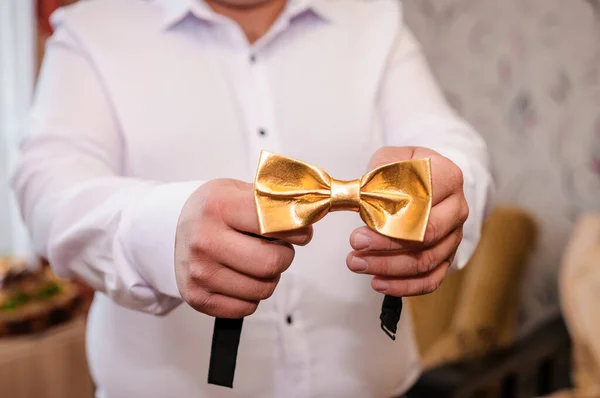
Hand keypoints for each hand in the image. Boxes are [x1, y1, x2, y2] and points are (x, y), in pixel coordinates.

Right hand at [175, 179, 312, 317]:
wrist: (168, 228)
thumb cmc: (212, 210)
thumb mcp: (236, 190)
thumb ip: (272, 200)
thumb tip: (310, 211)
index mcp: (218, 207)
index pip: (274, 222)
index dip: (297, 229)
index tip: (301, 231)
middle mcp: (205, 240)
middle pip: (271, 263)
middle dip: (284, 256)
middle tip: (278, 248)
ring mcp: (199, 272)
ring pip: (262, 289)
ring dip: (269, 278)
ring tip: (256, 261)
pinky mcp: (197, 297)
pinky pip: (246, 308)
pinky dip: (252, 296)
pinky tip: (241, 277)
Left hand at [346, 147, 467, 296]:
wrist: (426, 177)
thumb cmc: (405, 168)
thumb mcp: (390, 159)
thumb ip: (377, 173)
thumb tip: (361, 197)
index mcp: (448, 177)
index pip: (424, 206)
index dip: (392, 222)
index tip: (360, 227)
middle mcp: (457, 209)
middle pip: (425, 237)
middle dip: (385, 247)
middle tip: (354, 247)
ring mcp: (454, 236)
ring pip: (426, 262)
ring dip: (388, 268)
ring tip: (356, 263)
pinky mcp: (447, 257)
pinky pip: (431, 280)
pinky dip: (404, 286)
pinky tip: (378, 282)